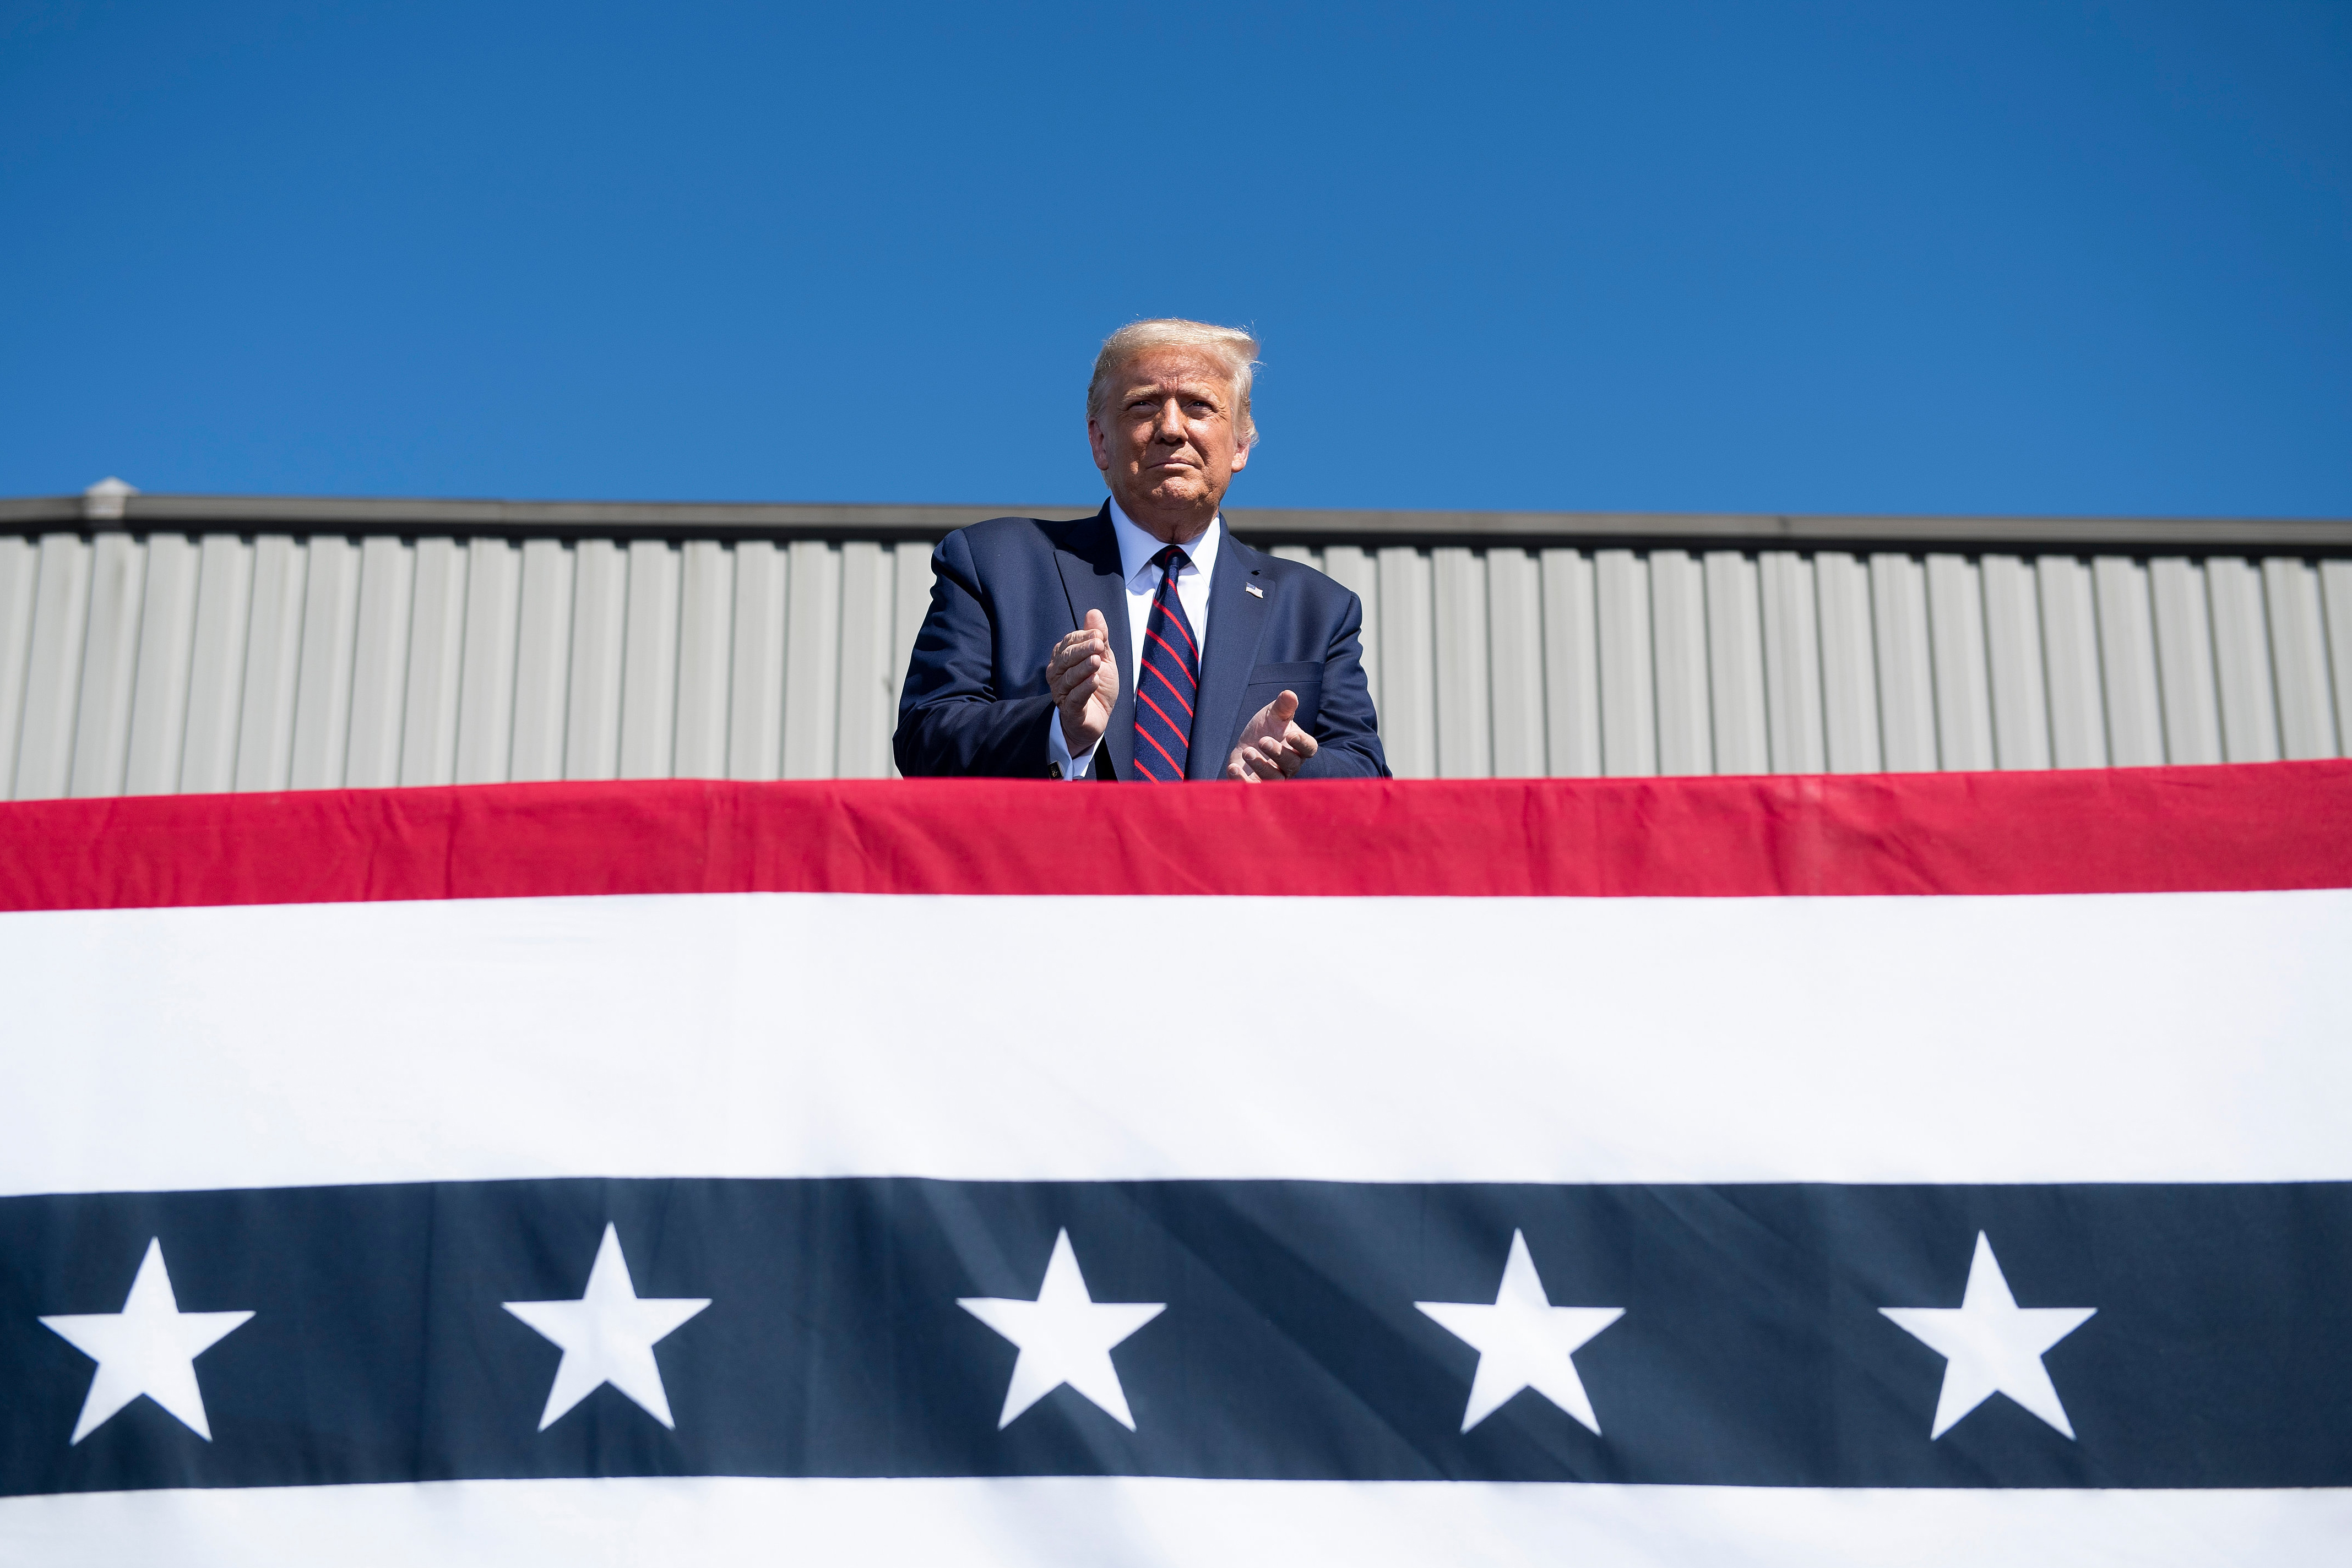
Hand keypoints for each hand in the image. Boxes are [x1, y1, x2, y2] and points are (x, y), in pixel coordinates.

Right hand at [1047, 608, 1118, 755]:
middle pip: (1066, 658)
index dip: (1084, 637)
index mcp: (1063, 658)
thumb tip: (1094, 612)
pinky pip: (1075, 698)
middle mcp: (1057, 674)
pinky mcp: (1070, 710)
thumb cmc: (1097, 686)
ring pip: (1069, 677)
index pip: (1069, 642)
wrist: (1097, 718)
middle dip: (1083, 650)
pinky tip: (1094, 680)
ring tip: (1096, 661)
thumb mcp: (1103, 658)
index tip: (1099, 635)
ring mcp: (1061, 692)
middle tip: (1099, 644)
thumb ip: (1099, 638)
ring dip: (1083, 668)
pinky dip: (1084, 688)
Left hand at [1224, 690, 1318, 781]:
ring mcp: (1274, 777)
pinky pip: (1254, 788)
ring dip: (1261, 766)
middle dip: (1277, 752)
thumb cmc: (1266, 728)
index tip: (1291, 734)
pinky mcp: (1257, 786)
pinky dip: (1243, 780)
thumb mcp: (1273, 714)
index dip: (1302, 743)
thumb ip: (1283, 707)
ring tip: (1247, 751)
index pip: (1308, 748)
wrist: (1247, 742)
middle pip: (1291, 764)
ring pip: (1274, 778)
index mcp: (1298, 747)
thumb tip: (1289, 694)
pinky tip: (1233, 767)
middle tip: (1262, 740)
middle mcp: (1290, 765)